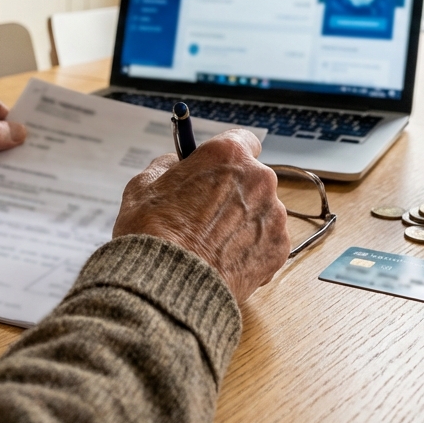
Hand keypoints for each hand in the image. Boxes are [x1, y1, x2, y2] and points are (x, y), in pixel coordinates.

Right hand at [113, 130, 288, 303]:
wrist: (168, 282)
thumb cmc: (153, 233)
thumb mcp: (144, 184)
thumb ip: (167, 166)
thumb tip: (175, 165)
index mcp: (228, 155)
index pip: (243, 140)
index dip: (228, 156)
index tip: (218, 167)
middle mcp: (259, 179)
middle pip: (252, 179)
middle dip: (233, 193)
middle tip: (205, 213)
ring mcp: (273, 215)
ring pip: (261, 212)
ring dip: (242, 223)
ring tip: (210, 244)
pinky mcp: (278, 249)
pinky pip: (266, 243)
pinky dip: (250, 250)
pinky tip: (222, 260)